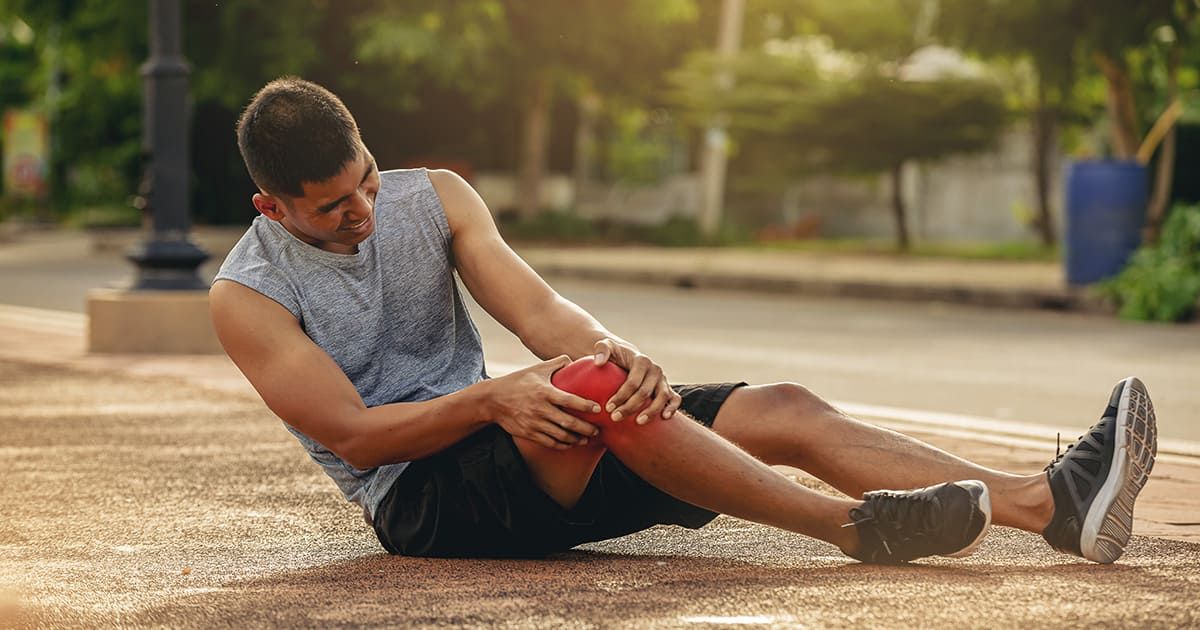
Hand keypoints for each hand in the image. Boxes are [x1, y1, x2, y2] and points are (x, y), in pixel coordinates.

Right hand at [487, 355, 601, 449]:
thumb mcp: (536, 369)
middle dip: (586, 429)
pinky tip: (571, 443)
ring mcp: (535, 423)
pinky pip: (550, 443)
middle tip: (598, 430)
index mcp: (544, 392)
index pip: (570, 400)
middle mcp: (540, 409)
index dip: (585, 406)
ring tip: (587, 439)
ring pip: (561, 436)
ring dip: (577, 439)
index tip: (598, 409)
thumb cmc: (517, 382)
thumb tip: (574, 360)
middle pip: (569, 423)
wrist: (493, 400)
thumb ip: (556, 363)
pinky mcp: (529, 434)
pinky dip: (563, 445)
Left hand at [592, 339, 680, 424]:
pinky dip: (672, 408)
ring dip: (651, 411)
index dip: (621, 396)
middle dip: (630, 407)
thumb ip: (601, 349)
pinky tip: (664, 417)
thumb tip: (598, 362)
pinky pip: (674, 399)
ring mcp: (663, 380)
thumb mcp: (607, 346)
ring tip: (638, 422)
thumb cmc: (616, 354)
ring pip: (662, 397)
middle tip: (615, 418)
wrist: (629, 358)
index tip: (608, 407)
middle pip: (645, 392)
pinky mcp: (668, 388)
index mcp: (642, 361)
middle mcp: (655, 370)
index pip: (632, 382)